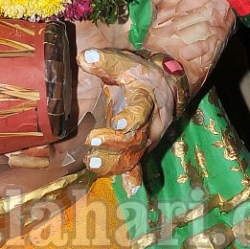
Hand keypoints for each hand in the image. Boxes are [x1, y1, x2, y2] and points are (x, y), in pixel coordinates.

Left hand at [77, 46, 182, 188]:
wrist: (165, 84)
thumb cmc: (139, 73)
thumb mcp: (124, 62)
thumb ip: (104, 62)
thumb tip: (84, 58)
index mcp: (147, 98)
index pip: (141, 109)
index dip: (131, 118)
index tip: (118, 124)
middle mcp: (153, 122)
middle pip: (136, 137)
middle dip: (115, 143)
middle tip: (92, 144)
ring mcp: (149, 138)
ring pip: (135, 154)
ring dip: (116, 162)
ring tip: (94, 165)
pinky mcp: (144, 147)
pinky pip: (139, 164)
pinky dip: (134, 177)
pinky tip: (130, 190)